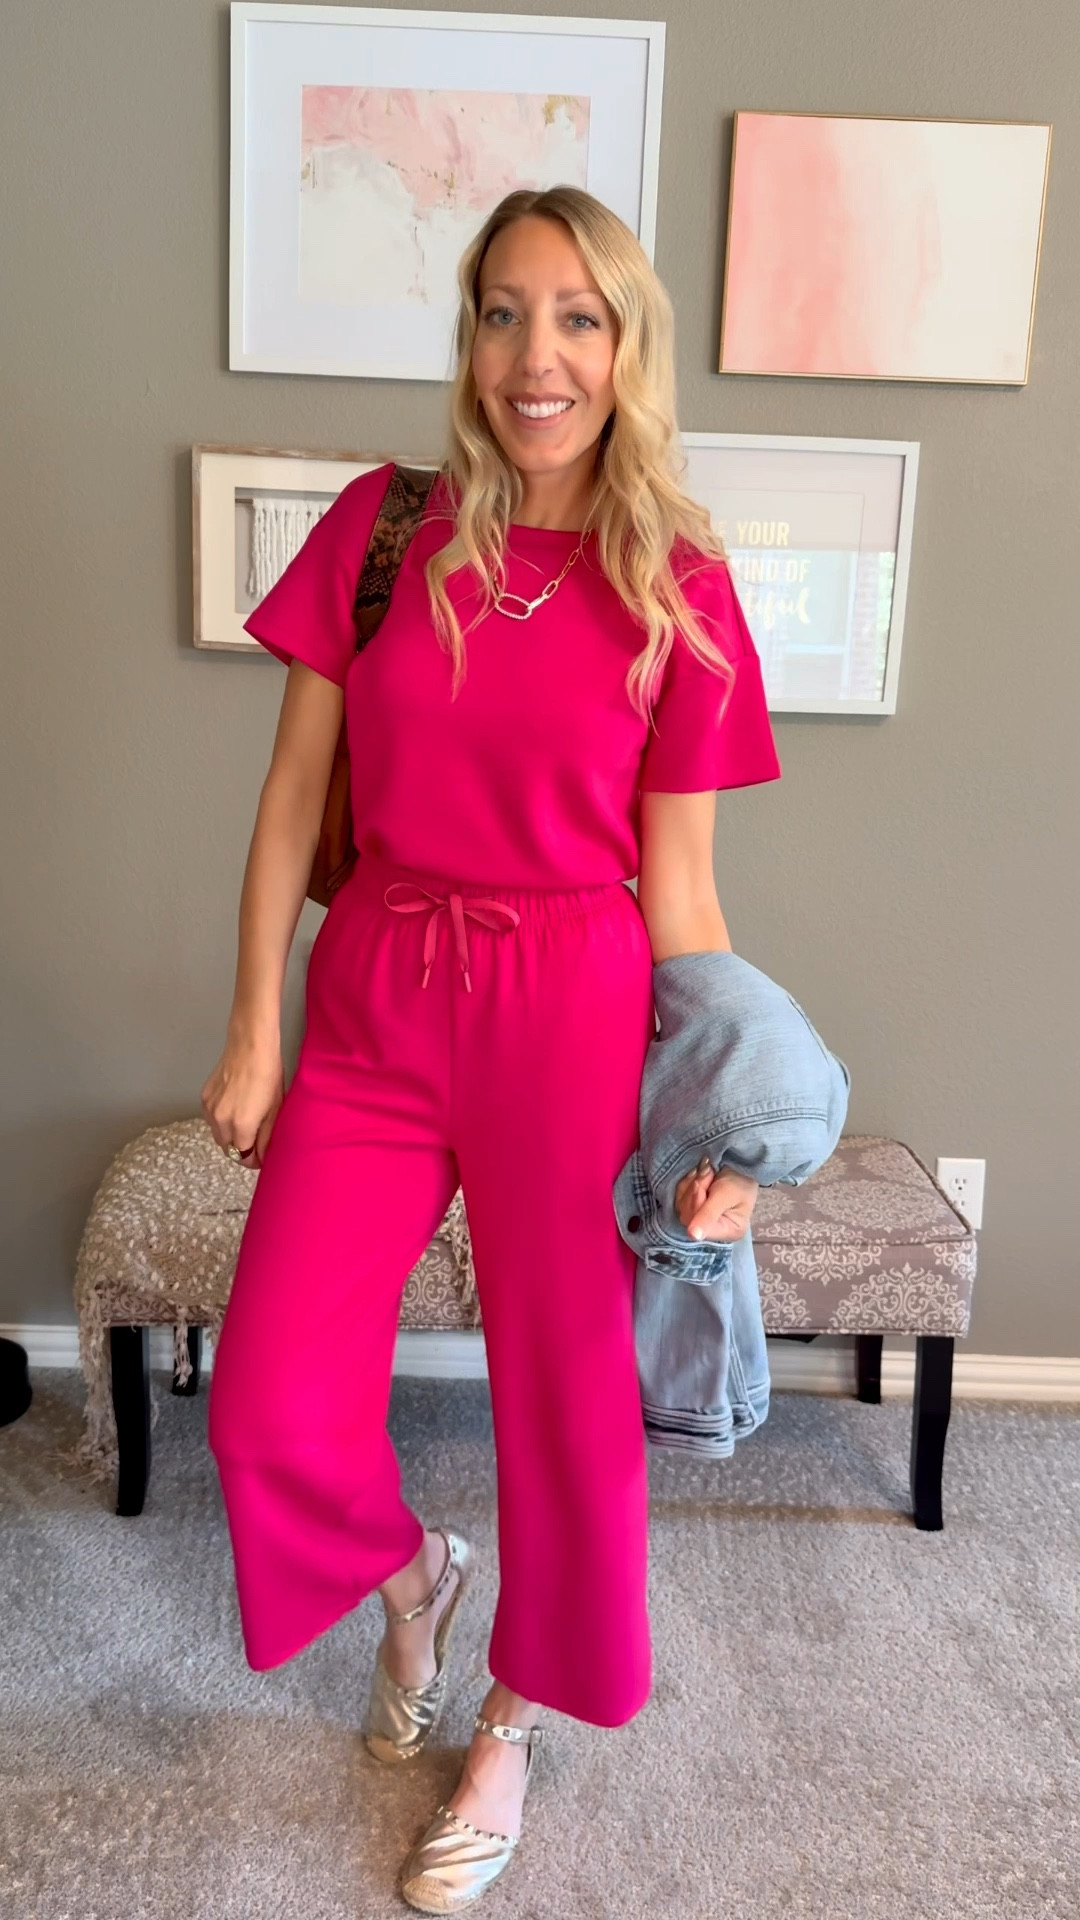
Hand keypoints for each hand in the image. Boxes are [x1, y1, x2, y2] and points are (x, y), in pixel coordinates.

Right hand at [200, 1032, 283, 1171]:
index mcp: (241, 1126)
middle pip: (228, 1149)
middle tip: (255, 1143)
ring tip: (246, 1126)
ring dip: (230, 1137)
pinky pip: (212, 1120)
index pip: (243, 1157)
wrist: (250, 1046)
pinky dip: (222, 1122)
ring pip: (218, 1135)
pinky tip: (235, 1110)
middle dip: (241, 1151)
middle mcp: (221, 1121)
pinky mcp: (204, 1098)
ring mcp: (209, 1109)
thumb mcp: (275, 1109)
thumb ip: (267, 1137)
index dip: (253, 1161)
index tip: (261, 1158)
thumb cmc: (268, 1074)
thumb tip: (263, 1155)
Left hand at [674, 1154, 758, 1241]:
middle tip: (708, 1175)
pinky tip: (699, 1176)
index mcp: (728, 1231)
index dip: (696, 1206)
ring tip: (707, 1174)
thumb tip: (694, 1236)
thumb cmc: (739, 1180)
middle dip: (694, 1192)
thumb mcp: (725, 1195)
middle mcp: (713, 1229)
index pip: (699, 1228)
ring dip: (691, 1185)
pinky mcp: (693, 1208)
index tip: (702, 1186)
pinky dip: (687, 1184)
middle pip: (688, 1217)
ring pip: (681, 1206)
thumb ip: (708, 1214)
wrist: (739, 1162)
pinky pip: (679, 1198)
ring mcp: (701, 1218)